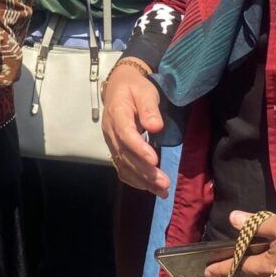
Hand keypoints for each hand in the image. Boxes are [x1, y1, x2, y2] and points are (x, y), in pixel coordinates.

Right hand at [101, 59, 169, 196]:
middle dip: (145, 171)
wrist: (119, 85)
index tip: (154, 161)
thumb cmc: (135, 87)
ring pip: (124, 164)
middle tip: (164, 183)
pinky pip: (121, 167)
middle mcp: (110, 131)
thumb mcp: (145, 90)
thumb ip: (149, 108)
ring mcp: (111, 141)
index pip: (126, 134)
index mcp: (117, 113)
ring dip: (142, 180)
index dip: (139, 149)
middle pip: (125, 154)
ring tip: (162, 191)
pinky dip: (134, 179)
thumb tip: (156, 127)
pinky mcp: (115, 148)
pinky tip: (149, 188)